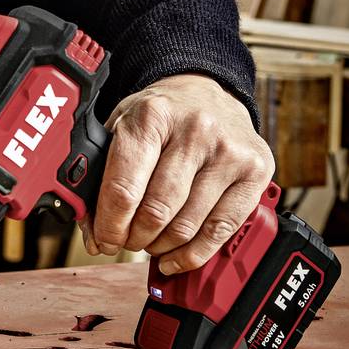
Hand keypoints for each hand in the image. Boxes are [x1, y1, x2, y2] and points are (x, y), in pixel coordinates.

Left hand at [88, 75, 275, 276]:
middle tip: (126, 241)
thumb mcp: (122, 127)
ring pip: (187, 225)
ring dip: (161, 247)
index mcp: (153, 115)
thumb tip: (93, 232)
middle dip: (134, 238)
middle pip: (156, 211)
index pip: (124, 188)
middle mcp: (195, 130)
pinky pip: (221, 229)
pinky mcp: (255, 171)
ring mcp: (229, 151)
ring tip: (150, 244)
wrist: (209, 91)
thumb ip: (100, 175)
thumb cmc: (162, 116)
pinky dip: (194, 253)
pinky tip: (176, 256)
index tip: (104, 240)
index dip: (109, 226)